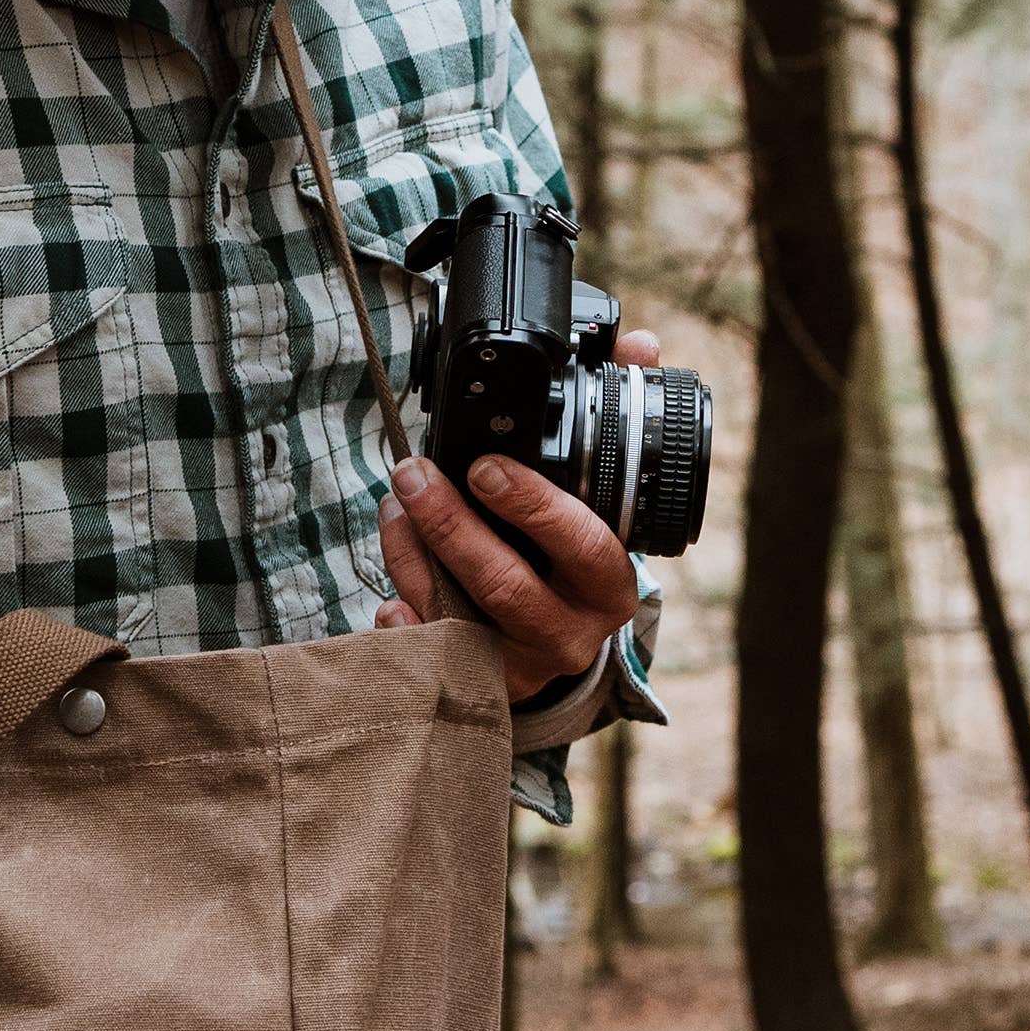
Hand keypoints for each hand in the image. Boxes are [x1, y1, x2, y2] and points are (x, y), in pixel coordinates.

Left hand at [373, 330, 660, 701]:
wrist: (563, 647)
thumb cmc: (575, 560)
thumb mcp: (605, 502)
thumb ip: (618, 419)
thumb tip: (640, 346)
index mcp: (609, 583)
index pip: (581, 544)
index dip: (533, 507)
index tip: (486, 467)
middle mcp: (570, 631)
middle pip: (505, 583)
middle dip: (450, 524)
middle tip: (412, 475)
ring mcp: (520, 664)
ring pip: (457, 613)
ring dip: (412, 553)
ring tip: (393, 506)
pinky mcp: (476, 684)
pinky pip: (428, 656)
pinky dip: (403, 622)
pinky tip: (389, 595)